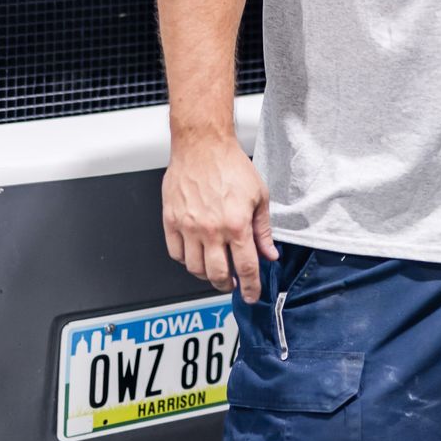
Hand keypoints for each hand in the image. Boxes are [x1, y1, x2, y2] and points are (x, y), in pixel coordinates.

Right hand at [162, 133, 278, 302]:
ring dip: (206, 275)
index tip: (252, 295)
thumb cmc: (229, 164)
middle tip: (231, 284)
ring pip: (195, 268)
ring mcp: (188, 226)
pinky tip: (195, 254)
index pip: (246, 268)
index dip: (251, 287)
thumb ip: (263, 229)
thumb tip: (269, 252)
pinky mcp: (171, 220)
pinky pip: (176, 253)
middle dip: (227, 285)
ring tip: (214, 269)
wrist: (202, 145)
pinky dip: (186, 260)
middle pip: (218, 275)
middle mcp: (211, 229)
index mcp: (236, 224)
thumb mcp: (259, 196)